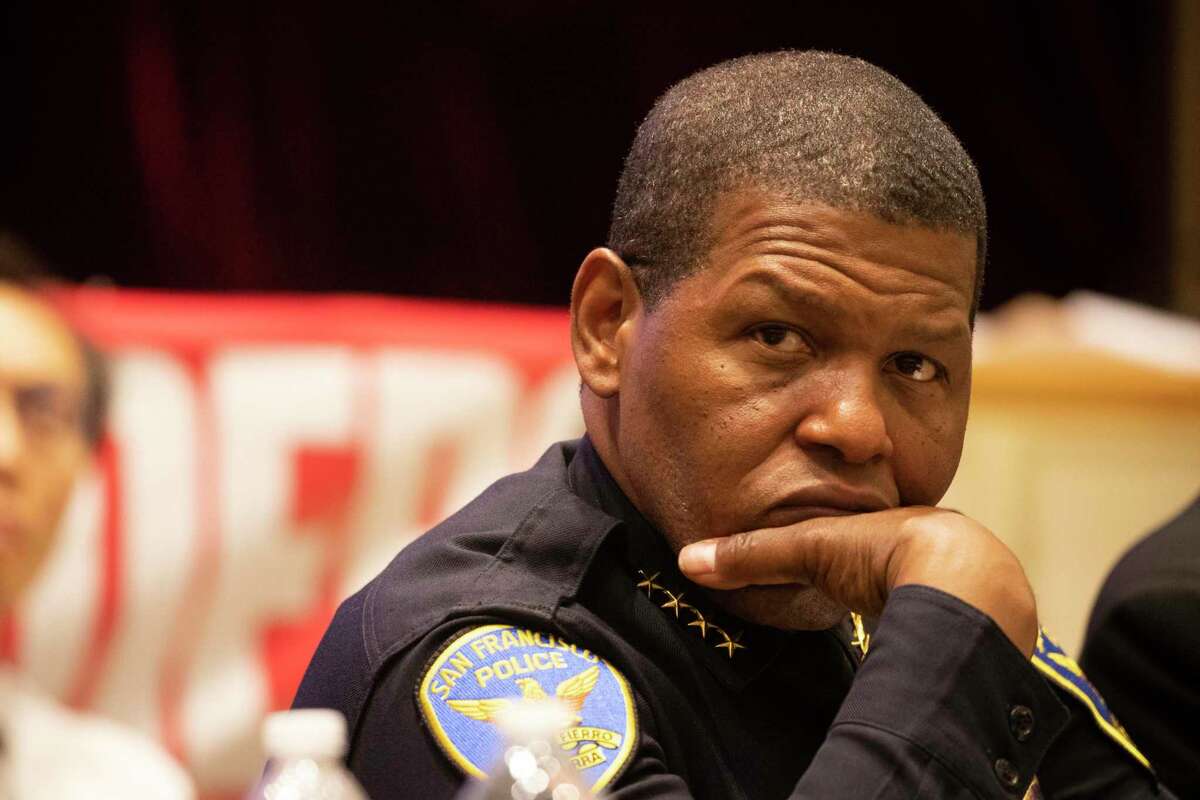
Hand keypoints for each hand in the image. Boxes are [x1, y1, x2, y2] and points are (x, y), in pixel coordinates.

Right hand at [678, 507, 1038, 656]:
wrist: (964, 586)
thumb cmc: (887, 551)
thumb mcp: (810, 547)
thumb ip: (753, 556)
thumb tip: (690, 560)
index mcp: (900, 520)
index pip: (867, 528)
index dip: (846, 540)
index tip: (828, 555)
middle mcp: (935, 546)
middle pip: (897, 558)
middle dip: (877, 572)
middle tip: (854, 589)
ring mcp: (959, 586)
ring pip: (923, 591)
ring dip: (903, 602)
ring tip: (880, 616)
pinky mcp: (970, 626)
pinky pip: (938, 625)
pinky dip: (920, 631)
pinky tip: (911, 641)